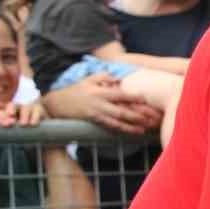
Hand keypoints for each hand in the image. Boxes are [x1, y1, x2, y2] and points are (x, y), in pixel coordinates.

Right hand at [44, 74, 163, 134]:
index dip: (135, 96)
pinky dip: (124, 129)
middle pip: (123, 108)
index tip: (148, 98)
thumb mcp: (89, 79)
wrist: (56, 103)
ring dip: (134, 124)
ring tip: (147, 126)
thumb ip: (105, 77)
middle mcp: (100, 102)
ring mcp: (97, 112)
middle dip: (139, 113)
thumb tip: (119, 79)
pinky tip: (134, 131)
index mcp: (101, 90)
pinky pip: (111, 126)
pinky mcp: (94, 121)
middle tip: (153, 116)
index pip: (121, 94)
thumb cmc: (75, 90)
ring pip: (119, 119)